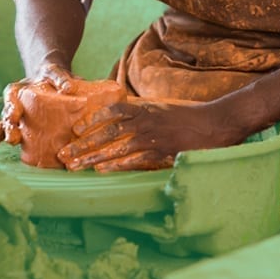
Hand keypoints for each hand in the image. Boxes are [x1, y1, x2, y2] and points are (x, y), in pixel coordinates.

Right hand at [0, 62, 79, 149]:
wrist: (55, 82)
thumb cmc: (53, 77)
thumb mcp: (56, 73)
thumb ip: (60, 79)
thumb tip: (69, 88)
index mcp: (18, 90)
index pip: (11, 96)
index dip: (12, 106)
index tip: (15, 114)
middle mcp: (14, 105)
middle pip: (7, 116)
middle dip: (8, 127)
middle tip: (13, 138)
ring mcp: (18, 118)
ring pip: (5, 128)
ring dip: (4, 137)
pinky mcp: (25, 129)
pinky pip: (15, 137)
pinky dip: (7, 145)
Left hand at [57, 100, 239, 171]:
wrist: (216, 122)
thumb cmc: (189, 116)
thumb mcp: (162, 107)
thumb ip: (142, 111)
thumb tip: (122, 115)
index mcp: (144, 108)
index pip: (112, 110)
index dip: (92, 120)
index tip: (75, 130)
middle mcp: (145, 120)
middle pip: (107, 131)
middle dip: (83, 144)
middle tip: (64, 154)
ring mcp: (153, 136)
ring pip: (116, 147)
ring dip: (93, 157)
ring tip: (75, 166)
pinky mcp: (163, 152)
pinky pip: (135, 159)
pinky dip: (117, 165)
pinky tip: (102, 171)